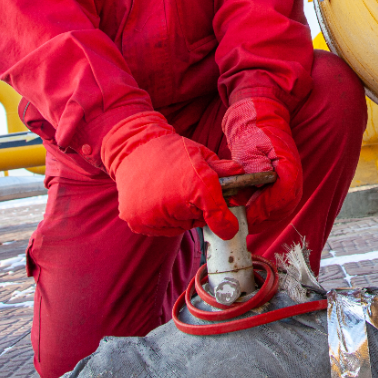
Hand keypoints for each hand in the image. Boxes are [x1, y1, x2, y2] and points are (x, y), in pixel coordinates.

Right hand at [101, 111, 244, 237]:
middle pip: (199, 221)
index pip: (218, 217)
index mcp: (194, 185)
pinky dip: (164, 219)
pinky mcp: (139, 223)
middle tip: (189, 190)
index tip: (230, 225)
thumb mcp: (202, 155)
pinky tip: (159, 199)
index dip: (226, 222)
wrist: (133, 149)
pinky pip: (162, 229)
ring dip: (182, 215)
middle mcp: (174, 205)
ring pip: (181, 226)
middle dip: (200, 209)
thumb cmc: (171, 151)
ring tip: (171, 191)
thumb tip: (244, 180)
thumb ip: (223, 171)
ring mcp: (153, 216)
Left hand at [222, 97, 302, 224]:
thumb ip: (254, 167)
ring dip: (261, 217)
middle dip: (262, 217)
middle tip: (240, 220)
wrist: (259, 124)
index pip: (284, 196)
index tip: (246, 213)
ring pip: (280, 211)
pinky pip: (275, 208)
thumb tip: (258, 188)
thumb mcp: (250, 148)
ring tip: (240, 216)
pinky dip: (261, 213)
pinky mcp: (282, 189)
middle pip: (283, 208)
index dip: (265, 208)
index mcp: (289, 166)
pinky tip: (245, 210)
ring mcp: (289, 185)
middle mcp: (294, 179)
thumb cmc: (254, 134)